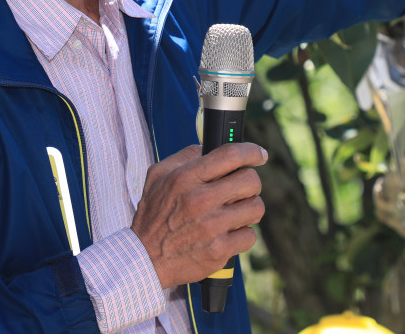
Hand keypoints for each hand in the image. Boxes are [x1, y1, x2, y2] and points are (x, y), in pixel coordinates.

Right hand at [130, 143, 266, 288]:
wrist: (145, 259)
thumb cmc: (153, 215)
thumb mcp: (158, 176)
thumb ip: (185, 156)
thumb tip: (210, 145)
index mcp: (185, 178)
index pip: (230, 155)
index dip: (251, 151)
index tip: (259, 154)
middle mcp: (199, 201)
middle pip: (250, 180)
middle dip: (250, 182)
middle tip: (242, 187)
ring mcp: (211, 228)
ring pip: (256, 207)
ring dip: (249, 208)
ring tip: (235, 211)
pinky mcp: (219, 251)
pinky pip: (250, 235)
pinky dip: (242, 234)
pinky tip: (228, 233)